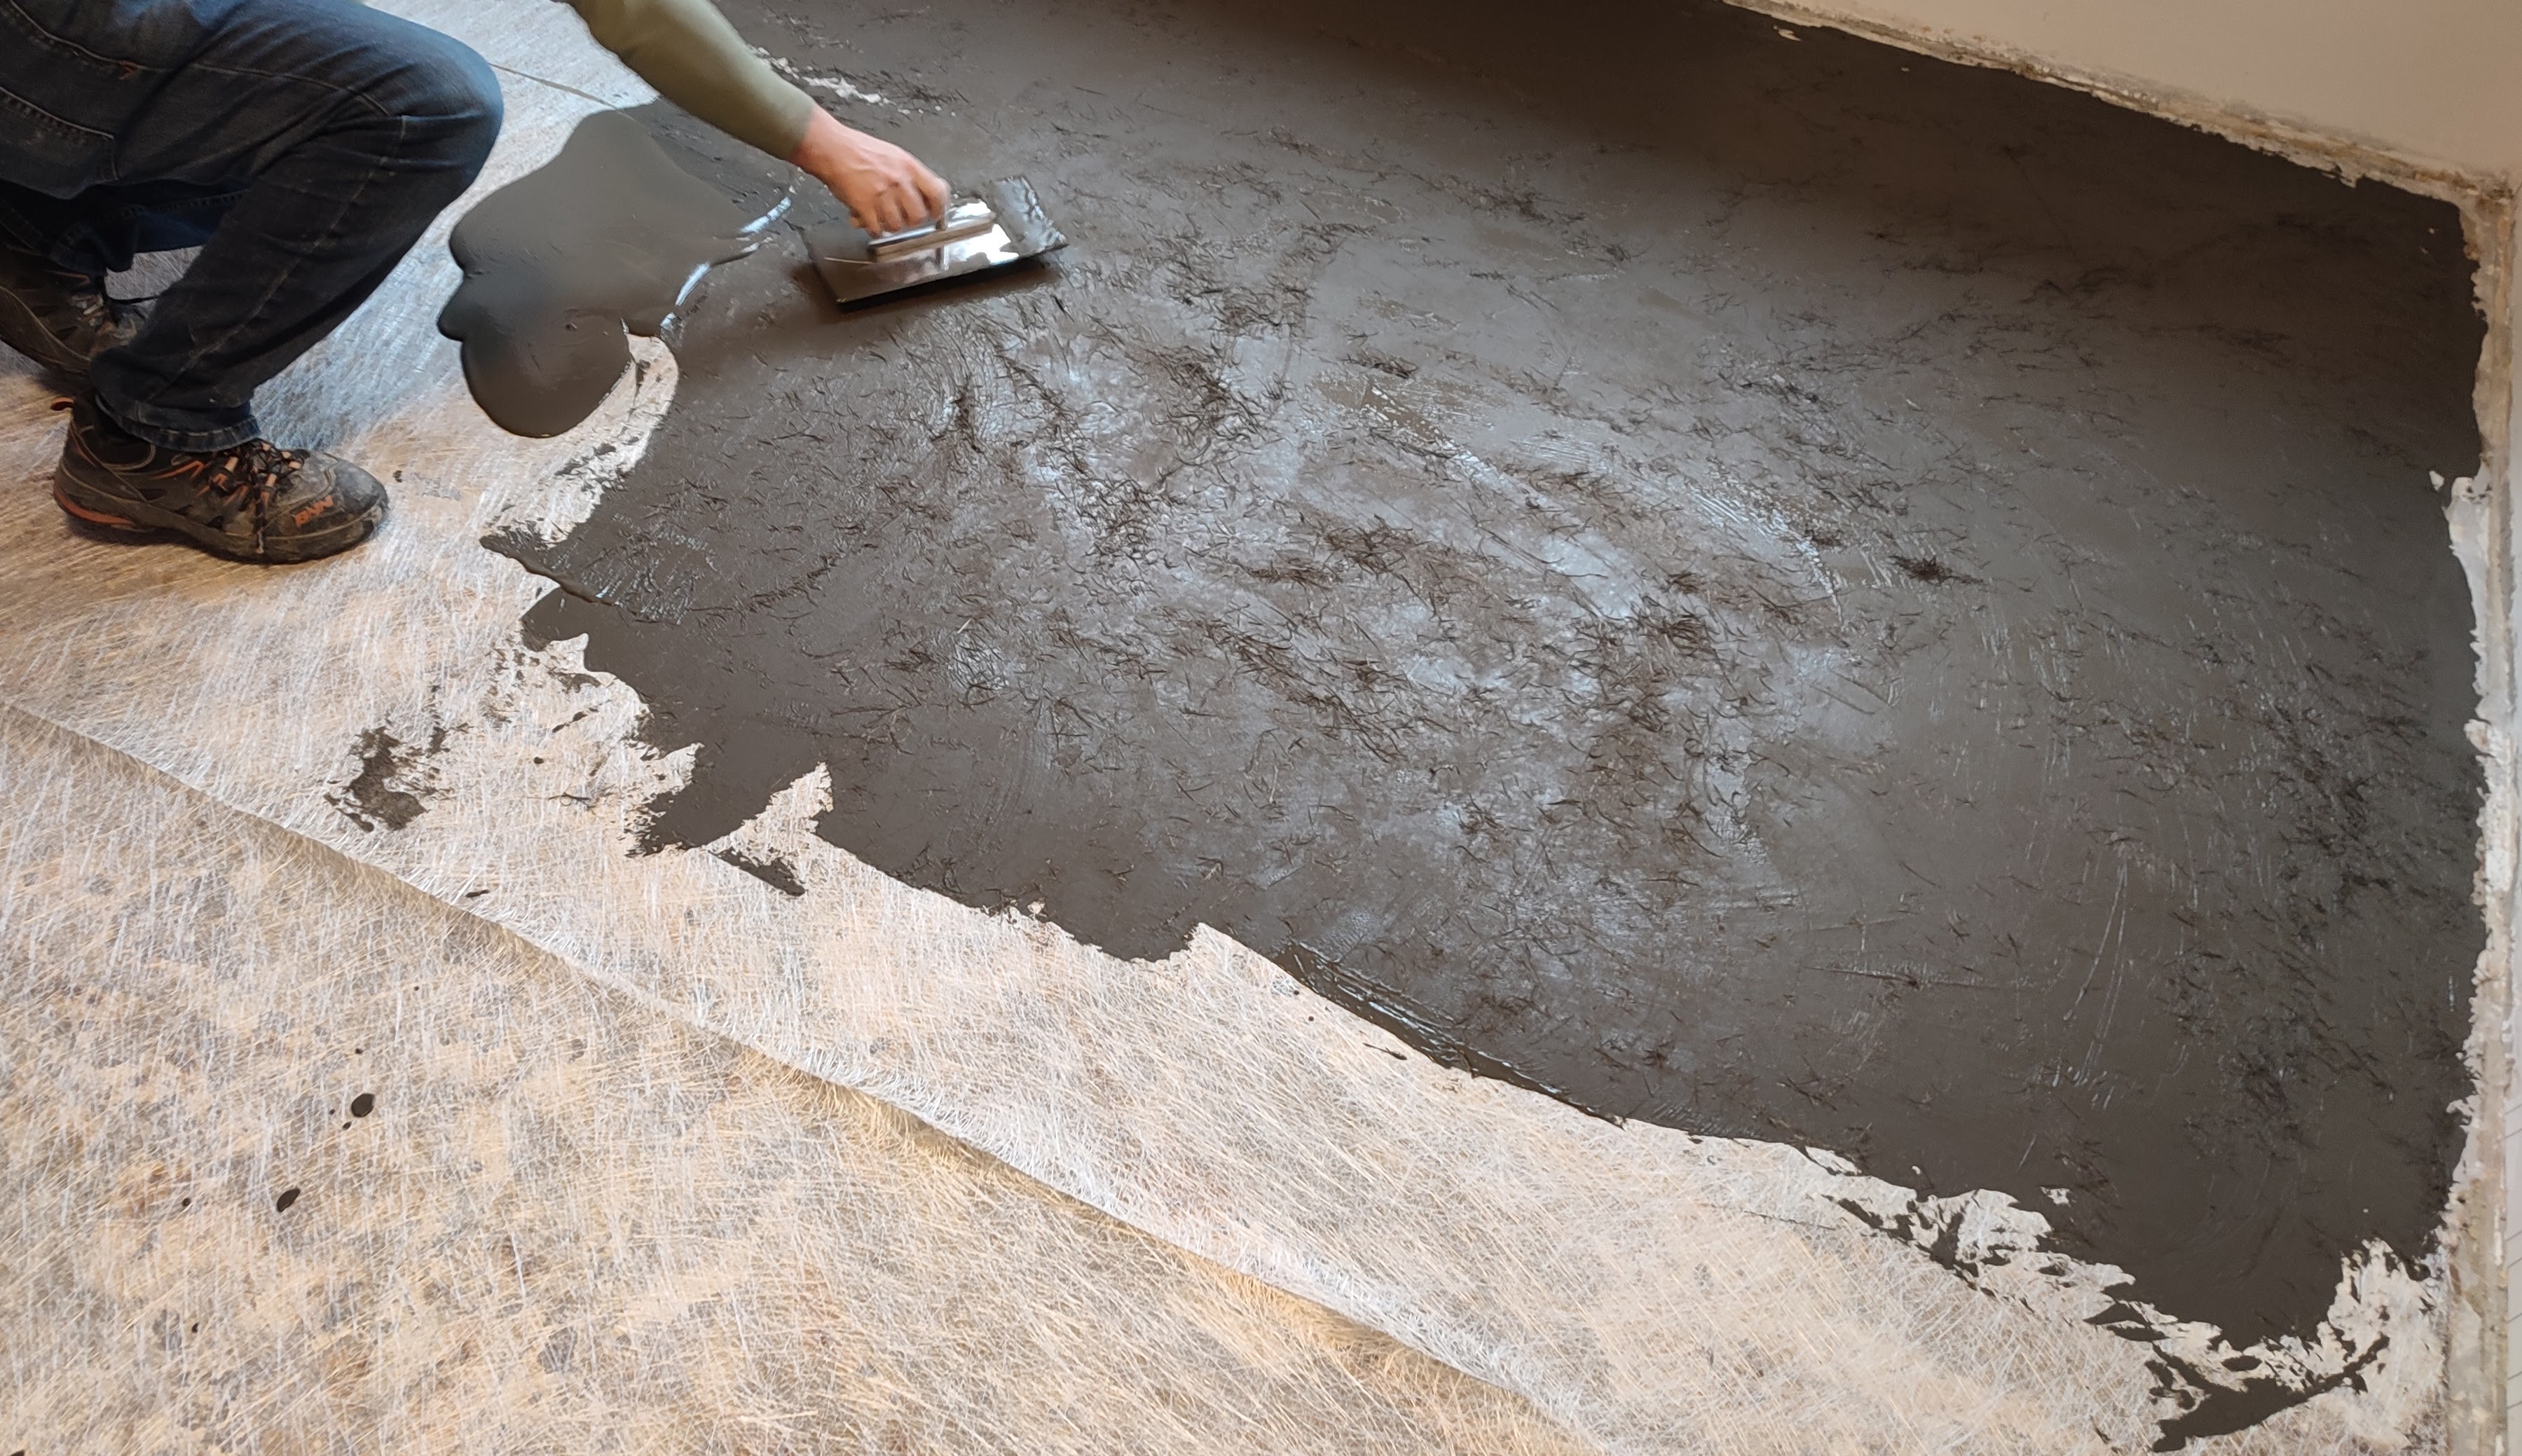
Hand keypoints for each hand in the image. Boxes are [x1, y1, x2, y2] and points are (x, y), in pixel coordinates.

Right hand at [789, 107, 949, 235]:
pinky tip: (868, 220)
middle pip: (918, 216)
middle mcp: (898, 180)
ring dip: (889, 225)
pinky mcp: (864, 206)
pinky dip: (874, 229)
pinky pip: (877, 229)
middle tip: (902, 216)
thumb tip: (923, 195)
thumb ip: (909, 175)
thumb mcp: (893, 155)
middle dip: (910, 220)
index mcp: (909, 166)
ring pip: (897, 225)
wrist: (833, 148)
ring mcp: (882, 194)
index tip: (934, 214)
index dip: (938, 208)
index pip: (937, 193)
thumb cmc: (859, 150)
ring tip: (881, 216)